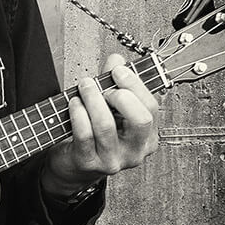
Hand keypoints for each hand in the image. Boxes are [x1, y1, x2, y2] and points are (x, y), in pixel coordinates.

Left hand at [41, 53, 159, 195]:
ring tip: (83, 86)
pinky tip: (73, 103)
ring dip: (93, 99)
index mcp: (147, 137)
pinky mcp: (89, 163)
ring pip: (106, 125)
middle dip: (120, 95)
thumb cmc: (94, 134)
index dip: (135, 85)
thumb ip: (113, 83)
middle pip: (140, 120)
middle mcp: (135, 152)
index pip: (152, 108)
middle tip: (103, 85)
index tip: (118, 70)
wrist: (72, 165)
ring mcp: (113, 160)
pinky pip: (84, 134)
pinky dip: (78, 113)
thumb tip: (117, 59)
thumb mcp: (109, 107)